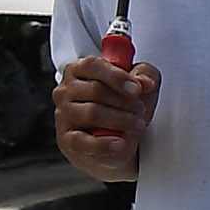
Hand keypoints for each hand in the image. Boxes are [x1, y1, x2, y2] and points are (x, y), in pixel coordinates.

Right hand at [53, 51, 156, 180]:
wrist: (117, 143)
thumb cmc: (123, 109)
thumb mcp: (140, 87)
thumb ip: (145, 75)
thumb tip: (144, 82)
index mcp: (79, 71)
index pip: (92, 65)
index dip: (117, 76)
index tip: (137, 89)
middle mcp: (66, 91)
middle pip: (96, 90)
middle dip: (125, 101)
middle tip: (141, 110)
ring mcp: (64, 115)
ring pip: (92, 113)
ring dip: (121, 120)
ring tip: (137, 125)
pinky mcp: (67, 139)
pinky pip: (83, 140)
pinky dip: (105, 143)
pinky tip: (120, 143)